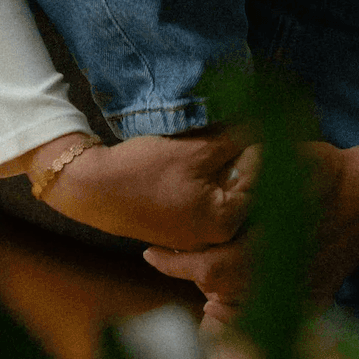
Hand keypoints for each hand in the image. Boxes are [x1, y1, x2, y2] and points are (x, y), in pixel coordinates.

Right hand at [29, 127, 258, 249]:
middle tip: (242, 128)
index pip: (260, 179)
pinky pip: (206, 200)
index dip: (261, 146)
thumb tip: (265, 124)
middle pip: (244, 189)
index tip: (261, 122)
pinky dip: (208, 178)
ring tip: (219, 139)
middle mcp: (215, 236)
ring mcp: (195, 235)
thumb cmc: (145, 171)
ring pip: (224, 192)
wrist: (93, 189)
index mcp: (224, 223)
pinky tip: (199, 157)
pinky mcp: (178, 226)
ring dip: (225, 166)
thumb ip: (234, 139)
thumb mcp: (195, 150)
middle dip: (244, 157)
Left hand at [143, 133, 358, 315]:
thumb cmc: (325, 170)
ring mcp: (299, 292)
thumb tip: (213, 161)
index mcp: (267, 244)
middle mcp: (280, 275)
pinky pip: (269, 308)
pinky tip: (233, 277)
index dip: (175, 263)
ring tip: (194, 263)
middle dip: (191, 274)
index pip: (209, 267)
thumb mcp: (285, 157)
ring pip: (241, 303)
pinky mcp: (313, 298)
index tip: (149, 253)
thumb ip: (249, 169)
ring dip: (215, 287)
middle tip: (163, 258)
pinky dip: (245, 298)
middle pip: (219, 290)